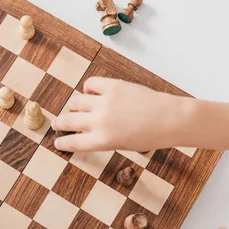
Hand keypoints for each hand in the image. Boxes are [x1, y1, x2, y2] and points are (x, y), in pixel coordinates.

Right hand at [52, 77, 191, 152]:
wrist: (170, 119)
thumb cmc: (151, 137)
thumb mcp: (122, 145)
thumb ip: (102, 139)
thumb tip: (86, 131)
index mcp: (102, 141)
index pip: (72, 142)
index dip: (62, 142)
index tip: (58, 141)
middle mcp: (100, 122)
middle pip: (68, 121)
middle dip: (60, 123)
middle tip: (57, 124)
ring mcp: (105, 102)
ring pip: (76, 101)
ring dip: (73, 106)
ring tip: (75, 108)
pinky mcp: (113, 86)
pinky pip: (91, 84)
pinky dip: (88, 88)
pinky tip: (91, 93)